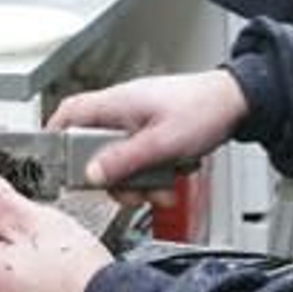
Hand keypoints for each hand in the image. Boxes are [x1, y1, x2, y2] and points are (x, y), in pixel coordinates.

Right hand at [48, 70, 248, 206]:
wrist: (237, 103)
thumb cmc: (203, 110)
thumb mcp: (161, 143)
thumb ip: (124, 160)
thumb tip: (91, 174)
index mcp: (116, 103)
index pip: (69, 114)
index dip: (55, 138)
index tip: (56, 165)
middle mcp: (123, 109)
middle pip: (95, 147)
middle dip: (113, 176)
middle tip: (127, 188)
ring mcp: (138, 121)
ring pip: (120, 158)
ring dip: (137, 180)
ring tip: (158, 187)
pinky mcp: (154, 132)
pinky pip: (141, 159)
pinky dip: (153, 173)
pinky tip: (170, 177)